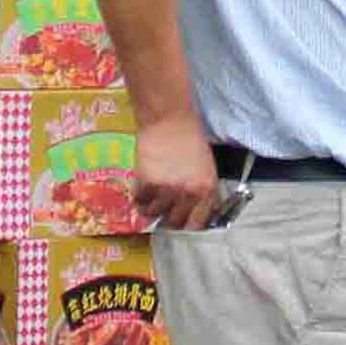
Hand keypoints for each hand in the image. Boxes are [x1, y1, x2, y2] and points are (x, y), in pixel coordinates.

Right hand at [131, 111, 224, 230]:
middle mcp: (188, 193)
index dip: (188, 225)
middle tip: (163, 210)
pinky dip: (139, 196)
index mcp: (206, 189)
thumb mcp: (206, 167)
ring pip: (155, 214)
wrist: (169, 119)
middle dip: (168, 218)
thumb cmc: (190, 139)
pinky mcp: (148, 183)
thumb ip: (203, 190)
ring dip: (152, 206)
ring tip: (151, 194)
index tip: (182, 222)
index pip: (198, 223)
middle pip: (175, 222)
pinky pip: (140, 201)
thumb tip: (200, 211)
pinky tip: (142, 186)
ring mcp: (167, 190)